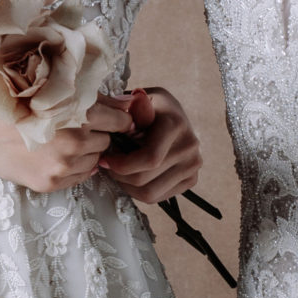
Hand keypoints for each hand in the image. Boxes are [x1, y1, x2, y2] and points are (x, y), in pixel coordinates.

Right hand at [0, 87, 135, 194]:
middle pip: (107, 143)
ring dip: (85, 153)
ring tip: (59, 141)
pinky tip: (52, 155)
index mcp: (79, 115)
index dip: (116, 120)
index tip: (108, 119)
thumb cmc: (16, 101)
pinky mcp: (50, 183)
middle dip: (97, 135)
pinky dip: (72, 168)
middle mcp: (74, 142)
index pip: (120, 122)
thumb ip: (98, 101)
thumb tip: (132, 105)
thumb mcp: (56, 93)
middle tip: (73, 127)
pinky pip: (78, 177)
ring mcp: (62, 166)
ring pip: (95, 161)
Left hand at [99, 86, 203, 202]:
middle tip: (109, 166)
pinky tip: (134, 175)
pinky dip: (140, 191)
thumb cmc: (148, 107)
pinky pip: (158, 197)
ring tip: (120, 172)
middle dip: (120, 176)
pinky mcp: (191, 179)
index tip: (105, 160)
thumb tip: (132, 103)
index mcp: (176, 125)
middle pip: (145, 180)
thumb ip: (132, 105)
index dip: (121, 165)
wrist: (171, 115)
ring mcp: (193, 165)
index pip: (149, 159)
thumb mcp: (138, 99)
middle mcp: (189, 147)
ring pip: (150, 194)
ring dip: (127, 186)